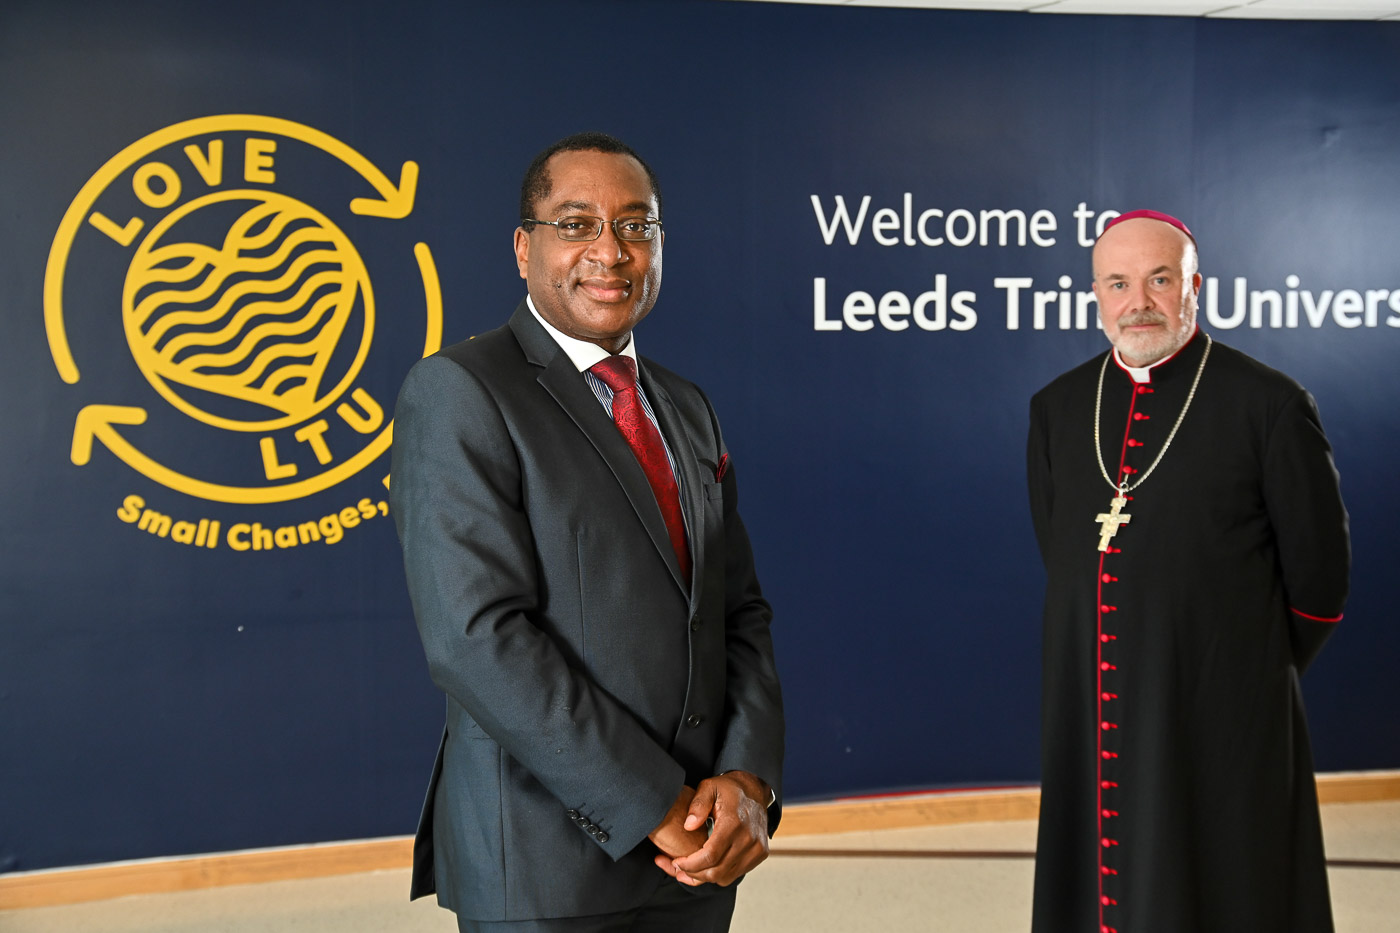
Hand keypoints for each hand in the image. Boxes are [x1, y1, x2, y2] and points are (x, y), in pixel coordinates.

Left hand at [666, 771, 770, 886]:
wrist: (755, 790)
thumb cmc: (729, 789)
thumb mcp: (709, 787)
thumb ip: (697, 805)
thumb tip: (688, 826)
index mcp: (734, 823)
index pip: (710, 856)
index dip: (690, 864)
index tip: (676, 862)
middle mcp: (748, 839)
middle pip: (716, 872)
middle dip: (693, 874)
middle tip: (678, 869)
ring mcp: (756, 848)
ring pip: (725, 877)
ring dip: (705, 877)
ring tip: (690, 869)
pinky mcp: (760, 854)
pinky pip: (735, 874)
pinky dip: (719, 875)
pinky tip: (707, 866)